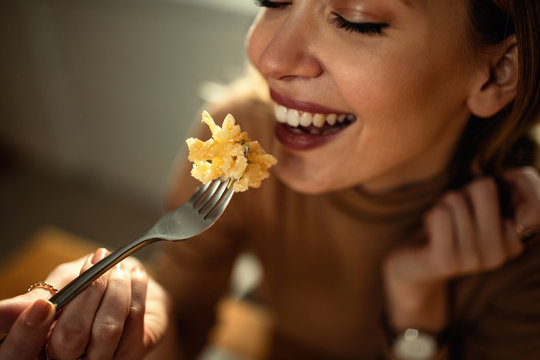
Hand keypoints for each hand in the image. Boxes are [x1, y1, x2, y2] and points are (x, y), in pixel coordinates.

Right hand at [0, 248, 171, 359]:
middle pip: (68, 339)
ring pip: (106, 330)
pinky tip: (136, 276)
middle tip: (96, 262)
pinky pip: (134, 321)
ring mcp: (105, 359)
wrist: (135, 280)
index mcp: (43, 344)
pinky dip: (136, 290)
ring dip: (115, 288)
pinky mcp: (134, 351)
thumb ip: (39, 297)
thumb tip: (0, 311)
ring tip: (119, 268)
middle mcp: (70, 359)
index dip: (26, 333)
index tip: (43, 305)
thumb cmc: (93, 283)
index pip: (20, 354)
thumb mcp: (62, 282)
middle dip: (86, 293)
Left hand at [382, 167, 539, 331]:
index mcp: (514, 242)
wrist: (414, 265)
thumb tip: (493, 182)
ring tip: (440, 225)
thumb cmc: (447, 225)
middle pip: (484, 189)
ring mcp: (474, 260)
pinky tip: (429, 232)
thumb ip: (496, 191)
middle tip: (453, 213)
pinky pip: (440, 214)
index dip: (501, 183)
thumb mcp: (476, 205)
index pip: (530, 201)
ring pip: (455, 199)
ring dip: (441, 205)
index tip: (480, 196)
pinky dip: (430, 214)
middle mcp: (499, 255)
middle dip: (462, 192)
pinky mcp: (447, 262)